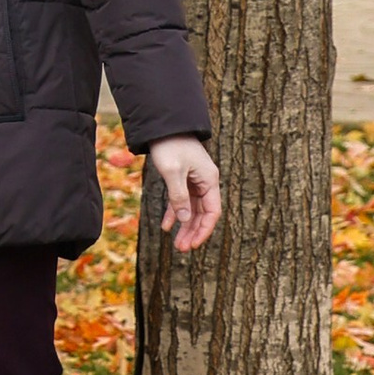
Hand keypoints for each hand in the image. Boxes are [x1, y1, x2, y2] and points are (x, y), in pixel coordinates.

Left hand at [146, 135, 222, 250]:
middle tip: (182, 249)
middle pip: (202, 213)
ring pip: (192, 209)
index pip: (212, 212)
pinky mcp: (183, 178)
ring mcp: (194, 180)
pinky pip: (182, 200)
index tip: (193, 244)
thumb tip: (185, 220)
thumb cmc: (169, 145)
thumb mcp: (172, 172)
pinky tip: (166, 226)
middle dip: (193, 231)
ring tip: (176, 243)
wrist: (161, 125)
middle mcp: (205, 182)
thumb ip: (179, 196)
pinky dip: (175, 212)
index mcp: (209, 180)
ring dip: (185, 226)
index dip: (204, 230)